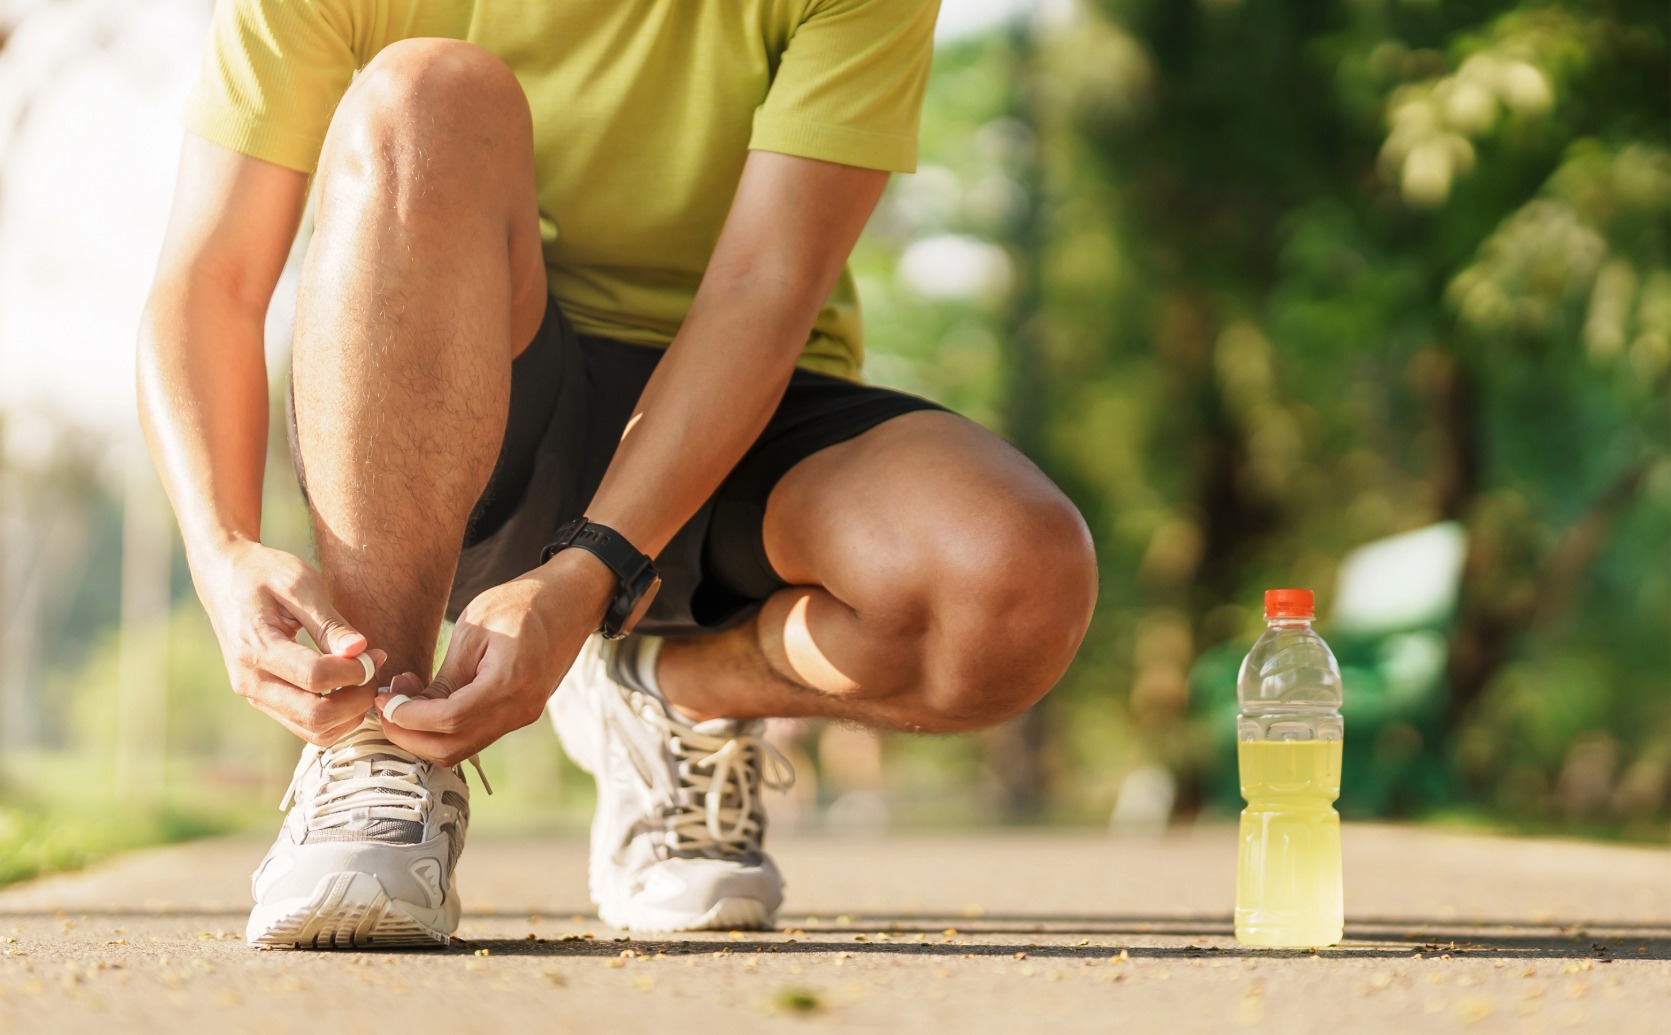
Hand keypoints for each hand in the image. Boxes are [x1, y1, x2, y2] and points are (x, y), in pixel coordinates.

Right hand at [197, 539, 386, 743]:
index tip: (375, 652)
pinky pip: (305, 726)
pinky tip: (349, 686)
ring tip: (364, 677)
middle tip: (375, 669)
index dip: (356, 671)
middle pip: (316, 717)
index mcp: (256, 648)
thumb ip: (328, 621)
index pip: (316, 678)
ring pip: (313, 731)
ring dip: (350, 712)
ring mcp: (254, 695)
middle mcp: (250, 681)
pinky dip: (336, 716)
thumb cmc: (264, 572)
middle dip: (358, 699)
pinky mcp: (263, 700)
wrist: (222, 576)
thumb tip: (360, 650)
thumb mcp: (298, 583)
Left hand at [374, 550, 615, 764]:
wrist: (571, 601)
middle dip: (409, 736)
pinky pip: (476, 735)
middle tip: (386, 705)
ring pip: (463, 748)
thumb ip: (444, 676)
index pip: (448, 720)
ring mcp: (523, 716)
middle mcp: (520, 710)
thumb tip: (406, 709)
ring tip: (405, 698)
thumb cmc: (522, 603)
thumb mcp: (475, 629)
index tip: (383, 699)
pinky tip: (429, 701)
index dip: (408, 718)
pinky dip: (445, 728)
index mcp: (509, 683)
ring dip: (425, 734)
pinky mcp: (520, 714)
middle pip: (453, 749)